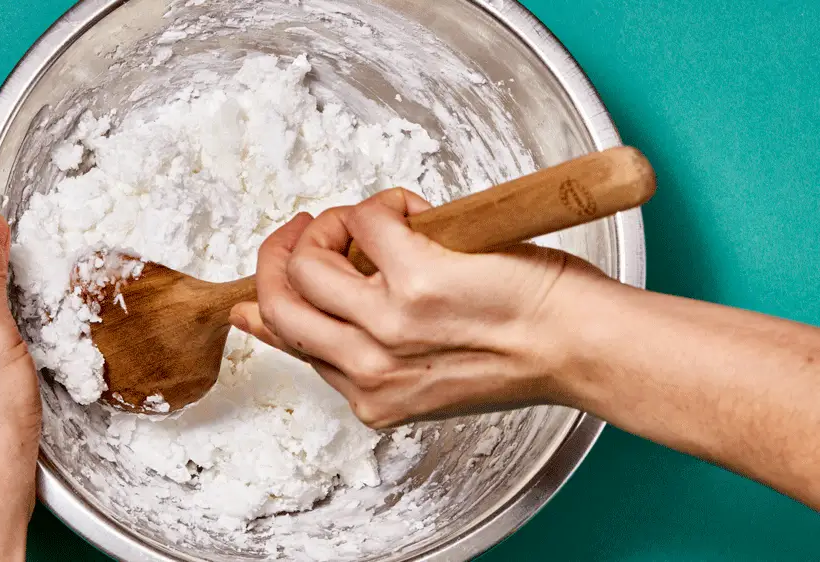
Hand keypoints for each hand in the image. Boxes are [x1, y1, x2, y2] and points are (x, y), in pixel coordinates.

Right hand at [229, 188, 607, 427]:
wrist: (582, 346)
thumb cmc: (520, 354)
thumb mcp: (423, 373)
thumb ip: (359, 348)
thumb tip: (279, 313)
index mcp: (369, 395)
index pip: (286, 339)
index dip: (267, 296)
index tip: (275, 266)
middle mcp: (369, 367)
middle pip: (276, 300)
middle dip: (277, 252)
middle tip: (306, 228)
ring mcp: (388, 324)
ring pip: (306, 261)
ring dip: (329, 225)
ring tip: (374, 220)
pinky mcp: (417, 278)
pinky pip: (364, 220)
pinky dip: (384, 205)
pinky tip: (417, 212)